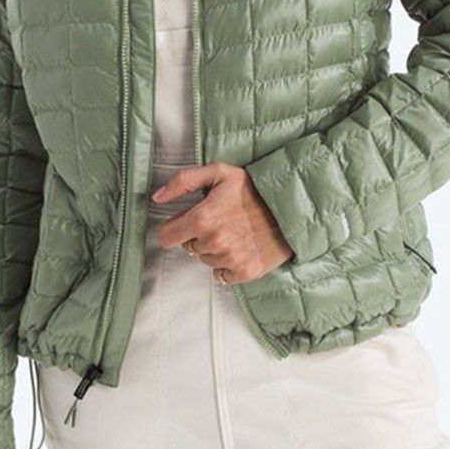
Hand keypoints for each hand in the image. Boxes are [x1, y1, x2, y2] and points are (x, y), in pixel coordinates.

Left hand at [151, 164, 294, 283]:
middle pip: (188, 248)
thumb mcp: (219, 173)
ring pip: (205, 260)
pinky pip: (222, 275)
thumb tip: (157, 198)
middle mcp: (213, 242)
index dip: (175, 227)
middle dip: (199, 236)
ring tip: (235, 232)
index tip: (187, 222)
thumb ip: (183, 182)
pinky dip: (228, 265)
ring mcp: (230, 259)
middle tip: (221, 221)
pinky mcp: (245, 272)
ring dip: (215, 249)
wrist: (292, 207)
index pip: (166, 236)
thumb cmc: (254, 189)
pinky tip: (241, 248)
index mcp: (202, 218)